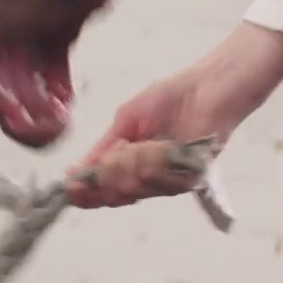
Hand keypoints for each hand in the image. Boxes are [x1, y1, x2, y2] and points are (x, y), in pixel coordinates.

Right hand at [67, 22, 282, 207]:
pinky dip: (156, 161)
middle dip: (108, 174)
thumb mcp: (126, 120)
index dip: (84, 192)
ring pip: (136, 189)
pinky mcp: (190, 179)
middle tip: (118, 150)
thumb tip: (76, 171)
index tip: (71, 185)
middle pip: (114, 196)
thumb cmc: (173, 97)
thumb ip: (103, 149)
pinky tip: (163, 146)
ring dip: (134, 163)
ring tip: (145, 142)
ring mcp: (169, 181)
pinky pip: (161, 181)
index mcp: (128, 166)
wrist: (211, 86)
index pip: (101, 192)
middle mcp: (147, 179)